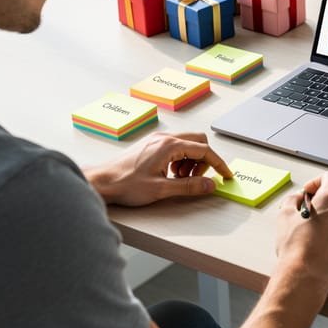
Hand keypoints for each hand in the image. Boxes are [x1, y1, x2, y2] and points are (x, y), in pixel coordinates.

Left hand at [84, 131, 231, 206]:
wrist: (101, 181)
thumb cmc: (125, 184)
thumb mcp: (161, 189)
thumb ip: (189, 186)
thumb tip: (210, 185)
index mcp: (169, 146)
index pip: (204, 150)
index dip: (219, 163)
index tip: (226, 174)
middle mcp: (164, 138)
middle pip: (198, 142)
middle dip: (204, 161)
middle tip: (198, 178)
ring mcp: (157, 140)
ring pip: (188, 144)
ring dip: (191, 161)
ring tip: (180, 178)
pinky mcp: (151, 145)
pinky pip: (176, 146)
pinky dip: (181, 159)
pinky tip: (171, 174)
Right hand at [274, 171, 327, 296]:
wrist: (306, 276)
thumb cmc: (296, 247)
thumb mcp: (285, 214)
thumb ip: (293, 199)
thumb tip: (299, 199)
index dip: (317, 181)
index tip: (309, 191)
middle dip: (324, 200)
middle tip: (309, 210)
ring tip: (316, 228)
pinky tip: (324, 241)